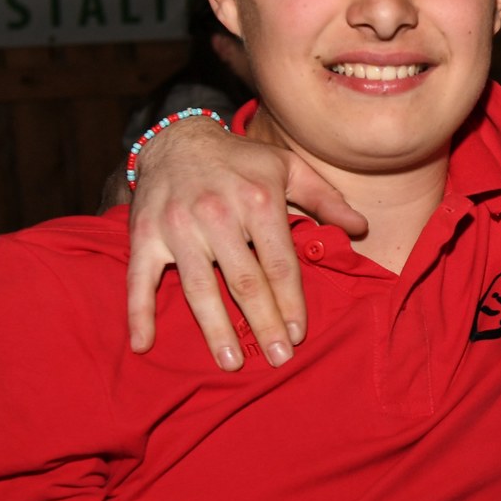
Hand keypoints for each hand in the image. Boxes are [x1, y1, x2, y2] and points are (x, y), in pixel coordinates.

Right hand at [125, 120, 366, 369]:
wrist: (175, 138)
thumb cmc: (241, 160)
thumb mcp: (288, 168)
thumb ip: (325, 199)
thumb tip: (361, 228)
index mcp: (258, 200)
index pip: (280, 263)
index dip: (291, 302)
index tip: (298, 335)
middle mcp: (218, 214)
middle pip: (245, 282)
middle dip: (263, 324)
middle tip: (278, 359)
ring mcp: (178, 226)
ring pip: (199, 288)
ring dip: (216, 329)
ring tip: (231, 362)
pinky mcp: (144, 234)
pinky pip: (140, 279)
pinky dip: (139, 313)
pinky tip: (144, 344)